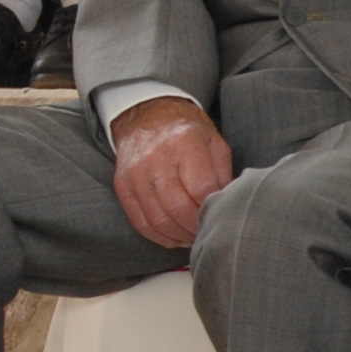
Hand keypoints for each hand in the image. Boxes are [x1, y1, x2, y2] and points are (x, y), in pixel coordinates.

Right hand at [112, 94, 235, 249]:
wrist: (145, 115)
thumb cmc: (185, 131)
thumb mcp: (213, 141)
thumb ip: (223, 174)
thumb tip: (227, 207)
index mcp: (184, 142)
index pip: (201, 189)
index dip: (212, 210)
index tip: (220, 217)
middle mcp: (156, 157)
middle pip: (178, 208)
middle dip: (196, 227)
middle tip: (208, 231)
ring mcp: (135, 173)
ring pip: (158, 220)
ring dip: (180, 236)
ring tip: (193, 236)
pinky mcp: (123, 186)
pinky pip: (141, 222)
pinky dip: (160, 236)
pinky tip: (175, 236)